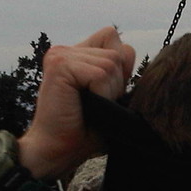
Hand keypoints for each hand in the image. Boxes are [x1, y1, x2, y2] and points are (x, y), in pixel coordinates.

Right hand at [18, 26, 135, 178]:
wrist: (58, 150)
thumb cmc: (84, 130)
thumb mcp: (109, 96)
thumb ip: (118, 71)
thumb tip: (131, 52)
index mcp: (77, 54)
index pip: (114, 39)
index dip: (120, 69)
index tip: (103, 95)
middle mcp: (67, 50)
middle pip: (118, 52)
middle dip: (117, 83)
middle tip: (95, 104)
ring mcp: (61, 55)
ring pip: (112, 63)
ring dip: (108, 91)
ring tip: (89, 106)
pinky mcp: (59, 64)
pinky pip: (101, 74)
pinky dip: (101, 95)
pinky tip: (83, 105)